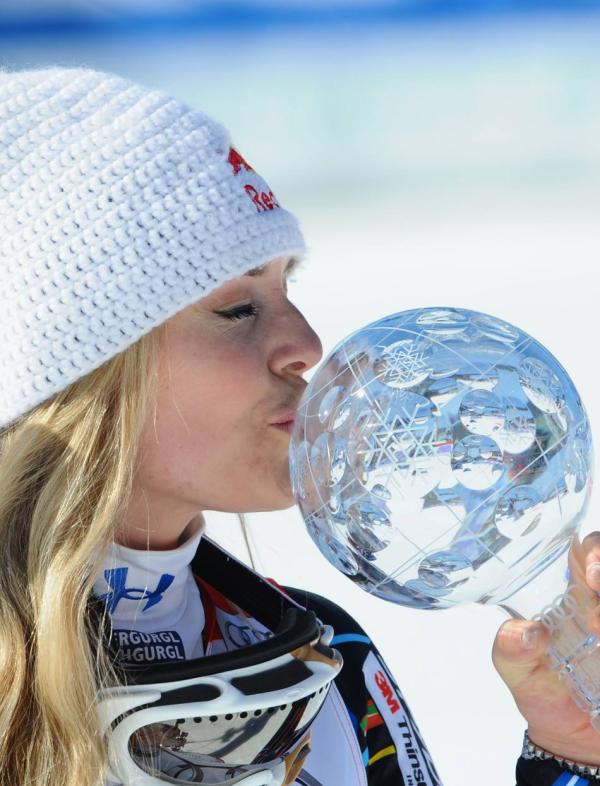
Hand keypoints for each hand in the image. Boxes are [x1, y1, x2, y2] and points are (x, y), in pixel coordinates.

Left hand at [492, 533, 599, 764]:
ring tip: (599, 630)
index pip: (591, 550)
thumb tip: (528, 633)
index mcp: (577, 594)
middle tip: (597, 588)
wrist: (572, 743)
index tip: (591, 575)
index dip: (597, 550)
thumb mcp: (516, 669)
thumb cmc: (544, 691)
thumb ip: (510, 648)